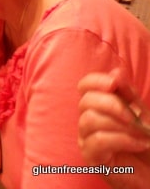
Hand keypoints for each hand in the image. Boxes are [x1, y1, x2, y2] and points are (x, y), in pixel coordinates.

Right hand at [77, 68, 149, 188]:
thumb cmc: (145, 141)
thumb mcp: (141, 113)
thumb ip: (127, 93)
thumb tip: (116, 71)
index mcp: (97, 106)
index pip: (85, 86)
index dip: (96, 81)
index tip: (115, 84)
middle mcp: (87, 120)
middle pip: (86, 101)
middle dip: (111, 104)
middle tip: (134, 117)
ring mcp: (86, 139)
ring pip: (89, 120)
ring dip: (119, 125)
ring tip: (140, 133)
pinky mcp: (90, 157)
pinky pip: (98, 140)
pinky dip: (122, 139)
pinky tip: (137, 144)